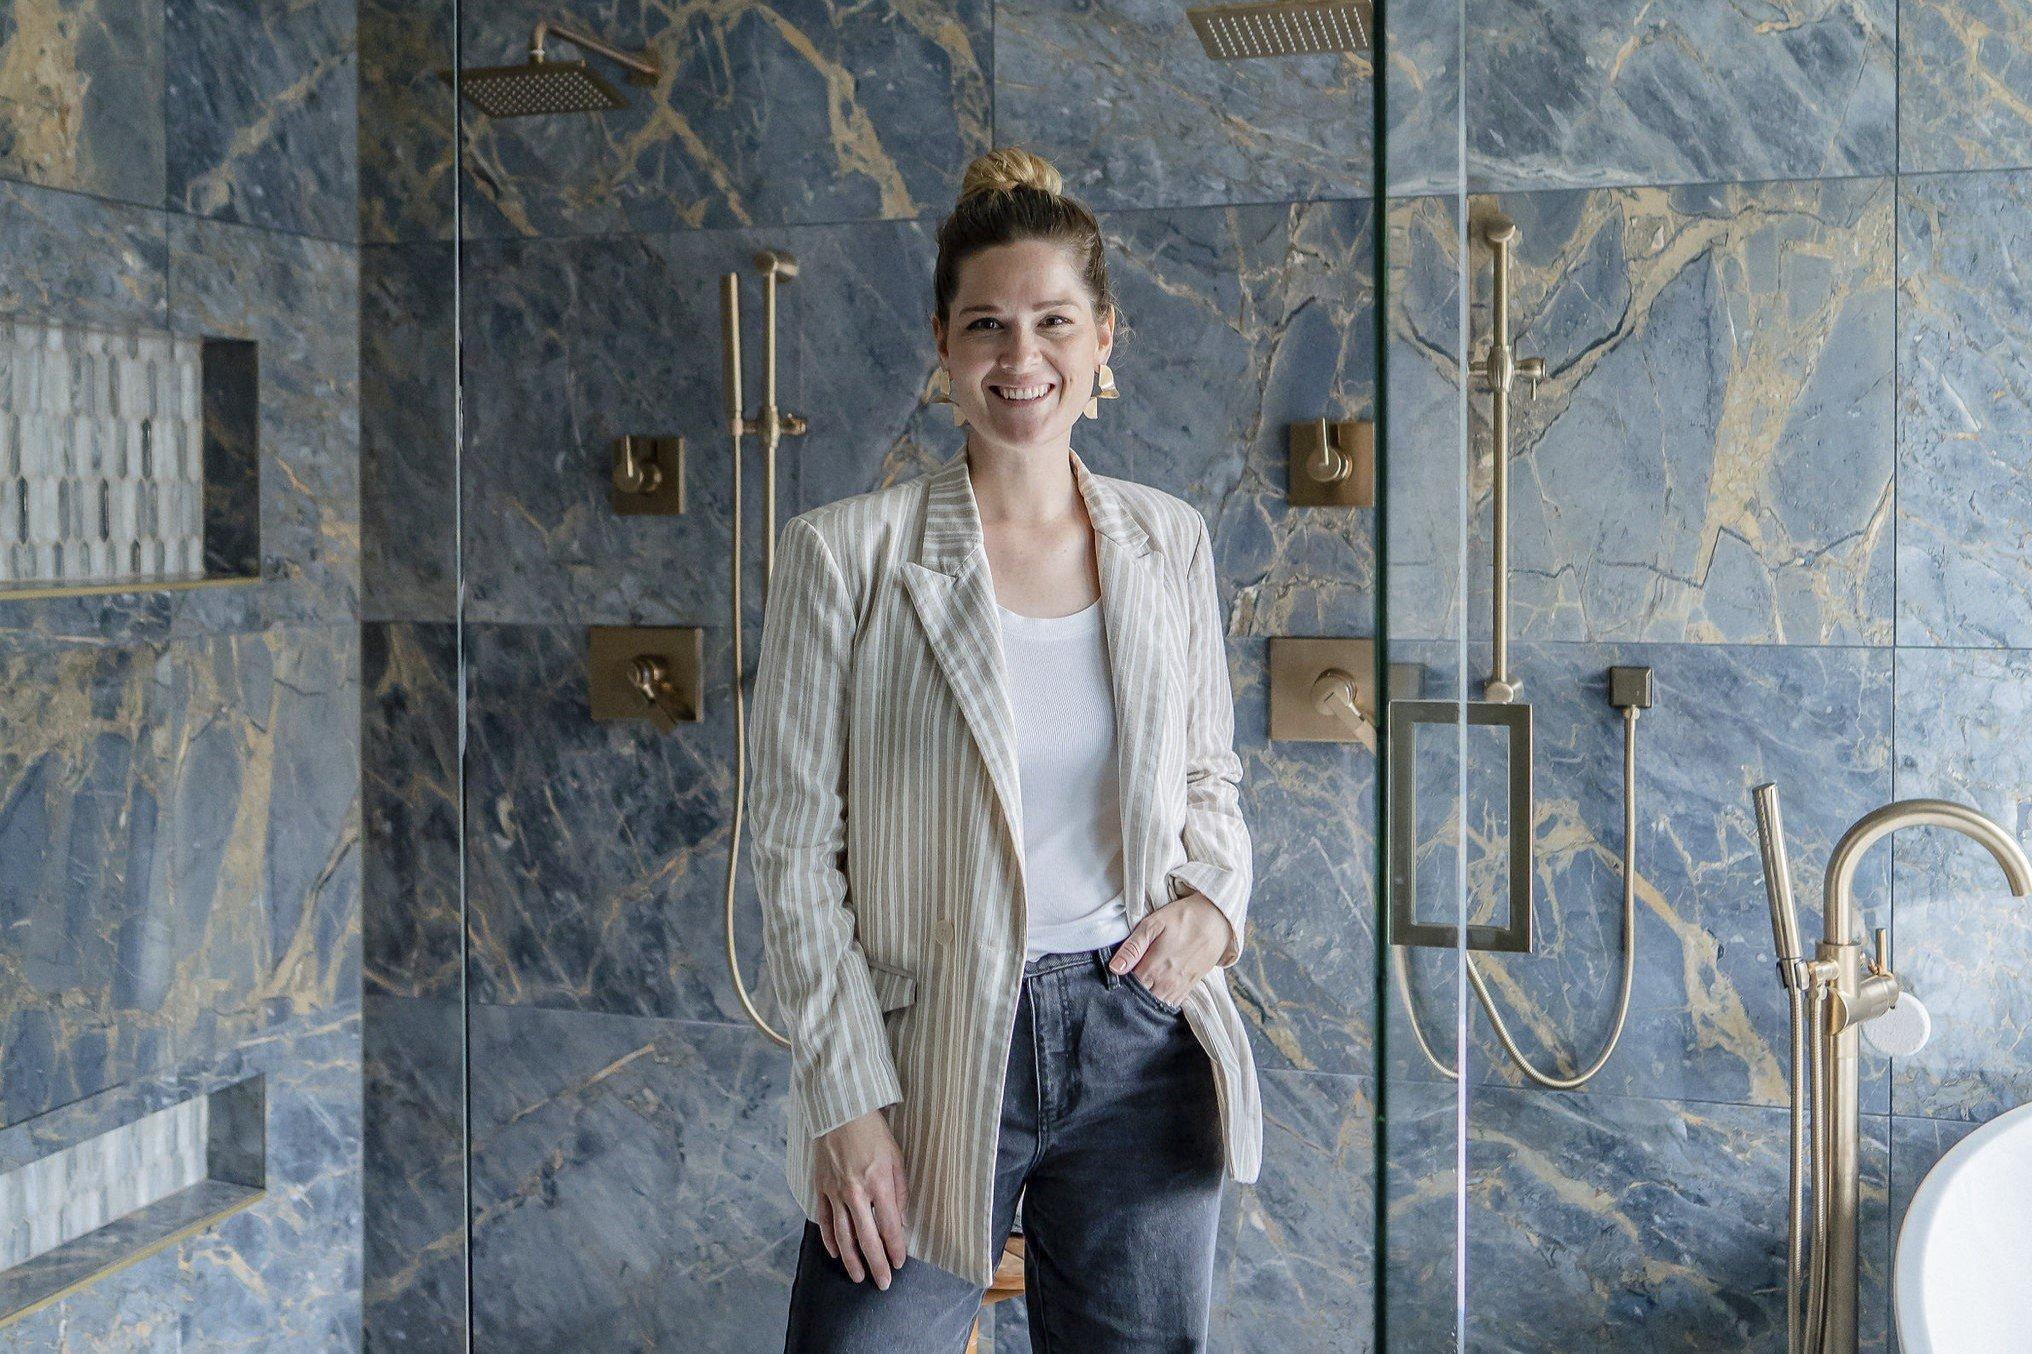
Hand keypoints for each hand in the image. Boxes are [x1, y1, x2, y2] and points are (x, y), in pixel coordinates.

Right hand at [811, 1107, 909, 1288]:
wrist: (841, 1112)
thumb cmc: (873, 1133)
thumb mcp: (896, 1158)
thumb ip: (899, 1191)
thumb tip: (900, 1220)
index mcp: (878, 1183)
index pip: (889, 1226)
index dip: (895, 1248)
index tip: (899, 1263)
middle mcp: (855, 1192)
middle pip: (867, 1238)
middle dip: (876, 1263)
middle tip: (883, 1283)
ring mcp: (835, 1192)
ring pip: (843, 1235)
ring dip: (852, 1260)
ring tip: (858, 1277)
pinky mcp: (820, 1188)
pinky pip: (824, 1220)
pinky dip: (830, 1239)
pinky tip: (837, 1253)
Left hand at [1107, 889, 1231, 1006]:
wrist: (1217, 919)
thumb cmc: (1183, 918)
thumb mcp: (1153, 924)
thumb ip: (1133, 947)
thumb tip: (1115, 968)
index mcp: (1154, 968)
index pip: (1129, 987)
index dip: (1121, 983)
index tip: (1117, 975)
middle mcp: (1166, 983)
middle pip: (1142, 998)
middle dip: (1133, 992)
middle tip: (1128, 980)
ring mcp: (1180, 987)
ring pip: (1157, 1003)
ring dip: (1148, 997)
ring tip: (1143, 983)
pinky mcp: (1191, 986)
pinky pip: (1173, 1003)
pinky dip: (1163, 1000)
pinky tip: (1158, 989)